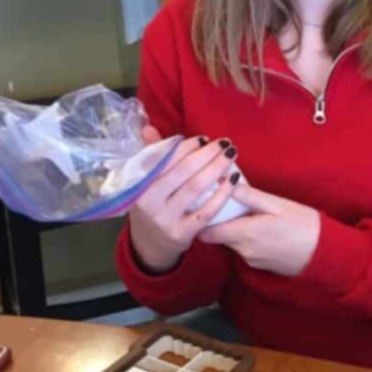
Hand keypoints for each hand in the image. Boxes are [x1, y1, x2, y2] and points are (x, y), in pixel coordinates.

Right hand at [129, 130, 239, 273]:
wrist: (151, 244)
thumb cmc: (152, 204)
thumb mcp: (145, 182)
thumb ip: (151, 155)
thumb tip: (149, 127)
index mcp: (138, 183)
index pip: (165, 158)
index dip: (187, 146)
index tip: (204, 138)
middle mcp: (148, 201)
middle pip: (183, 171)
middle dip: (207, 154)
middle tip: (225, 143)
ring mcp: (165, 219)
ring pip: (195, 188)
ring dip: (216, 168)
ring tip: (231, 156)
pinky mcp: (182, 234)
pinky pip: (206, 211)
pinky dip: (222, 194)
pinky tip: (233, 181)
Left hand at [199, 183, 320, 276]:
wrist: (325, 256)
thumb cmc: (305, 226)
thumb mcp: (279, 205)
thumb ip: (251, 196)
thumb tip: (228, 183)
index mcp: (245, 233)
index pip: (206, 231)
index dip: (203, 217)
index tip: (206, 203)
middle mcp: (243, 250)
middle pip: (218, 235)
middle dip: (219, 219)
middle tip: (229, 201)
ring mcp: (251, 260)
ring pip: (232, 242)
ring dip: (235, 229)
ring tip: (250, 213)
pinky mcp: (260, 266)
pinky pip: (244, 249)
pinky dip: (247, 238)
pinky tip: (262, 228)